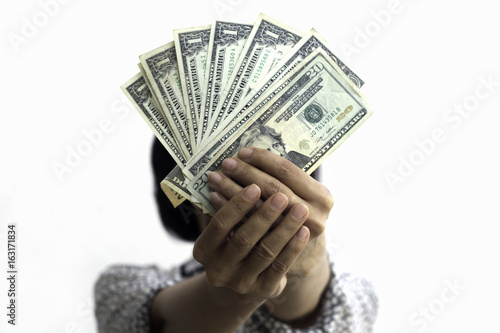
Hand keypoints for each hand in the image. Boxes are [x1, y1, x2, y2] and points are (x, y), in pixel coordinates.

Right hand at [193, 183, 310, 301]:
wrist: (244, 278)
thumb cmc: (233, 240)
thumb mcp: (223, 229)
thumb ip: (224, 206)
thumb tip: (235, 172)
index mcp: (203, 250)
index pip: (219, 224)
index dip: (236, 204)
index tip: (254, 186)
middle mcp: (218, 269)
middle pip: (243, 238)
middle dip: (264, 215)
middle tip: (281, 196)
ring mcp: (241, 282)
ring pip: (265, 252)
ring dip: (284, 229)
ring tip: (300, 209)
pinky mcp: (264, 290)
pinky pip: (281, 267)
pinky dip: (293, 247)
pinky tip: (303, 230)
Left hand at [207, 147, 333, 276]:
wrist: (303, 257)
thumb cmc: (296, 214)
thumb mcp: (302, 195)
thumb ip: (283, 179)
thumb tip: (247, 154)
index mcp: (323, 197)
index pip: (288, 171)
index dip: (263, 160)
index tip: (242, 152)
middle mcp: (314, 218)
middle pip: (273, 189)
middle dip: (246, 173)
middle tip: (226, 164)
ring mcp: (295, 239)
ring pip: (258, 211)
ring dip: (233, 191)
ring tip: (216, 179)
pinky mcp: (277, 253)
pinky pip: (247, 229)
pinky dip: (229, 212)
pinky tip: (215, 199)